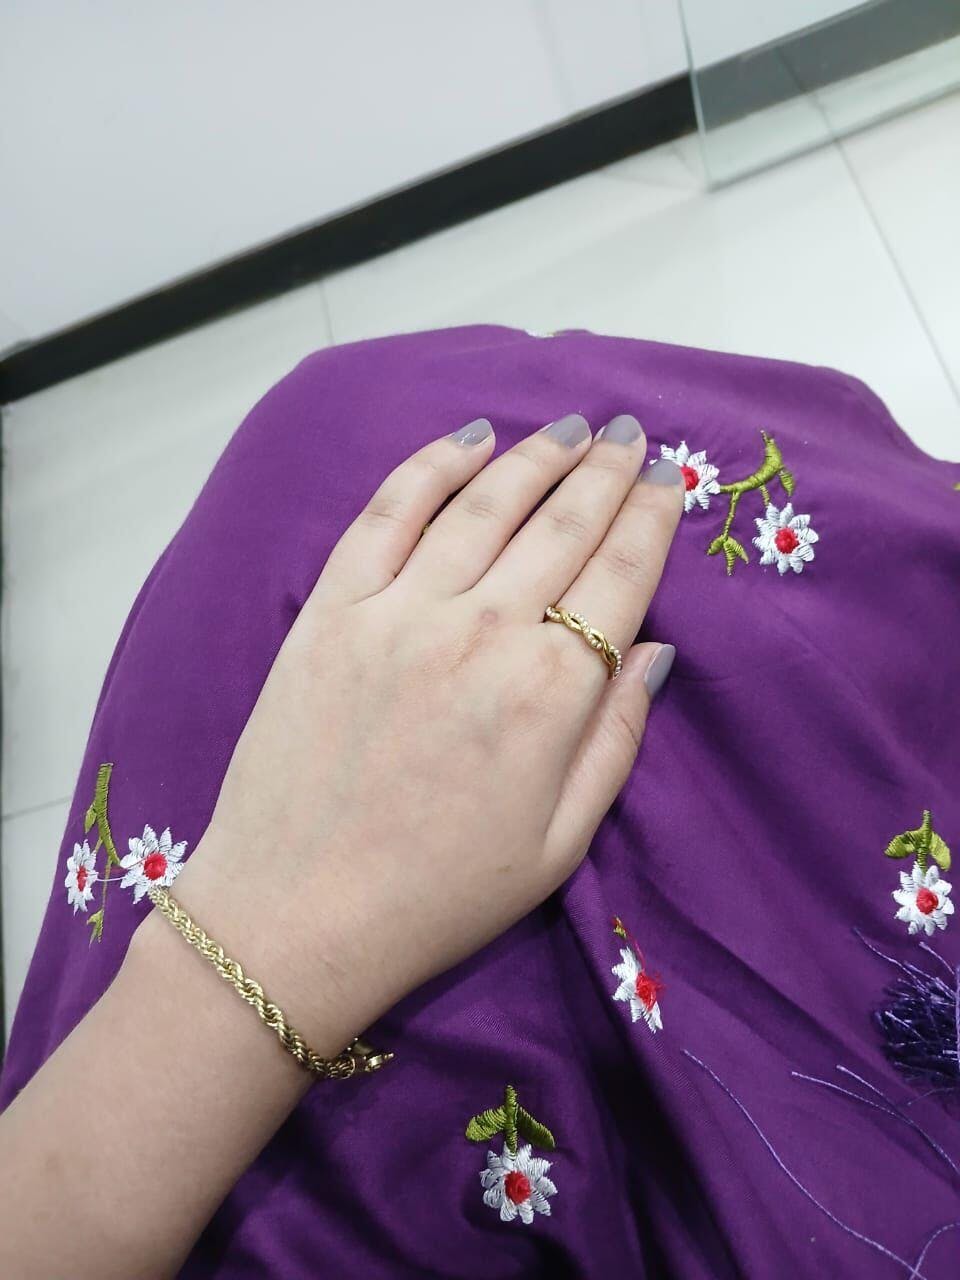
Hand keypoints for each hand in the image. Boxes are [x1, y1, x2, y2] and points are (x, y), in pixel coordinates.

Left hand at [170, 412, 682, 1048]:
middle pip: (563, 525)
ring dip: (535, 457)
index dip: (651, 517)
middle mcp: (484, 633)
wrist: (297, 915)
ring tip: (569, 428)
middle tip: (631, 434)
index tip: (668, 479)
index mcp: (552, 693)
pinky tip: (468, 440)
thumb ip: (616, 739)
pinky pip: (388, 514)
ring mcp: (401, 613)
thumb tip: (654, 651)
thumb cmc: (440, 894)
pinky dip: (431, 467)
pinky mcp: (332, 610)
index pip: (621, 574)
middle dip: (606, 471)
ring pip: (485, 505)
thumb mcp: (560, 843)